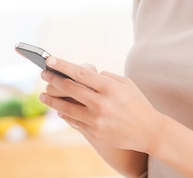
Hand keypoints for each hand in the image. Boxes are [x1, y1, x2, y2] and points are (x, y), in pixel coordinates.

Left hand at [40, 56, 164, 153]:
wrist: (149, 131)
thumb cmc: (137, 103)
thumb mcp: (126, 84)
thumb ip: (106, 77)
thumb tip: (86, 75)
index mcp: (109, 87)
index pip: (80, 73)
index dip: (62, 66)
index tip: (49, 60)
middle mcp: (101, 103)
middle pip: (70, 89)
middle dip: (53, 80)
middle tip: (43, 74)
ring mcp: (97, 120)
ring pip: (67, 107)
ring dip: (52, 100)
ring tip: (43, 94)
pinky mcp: (95, 132)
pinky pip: (74, 121)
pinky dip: (64, 114)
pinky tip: (58, 108)